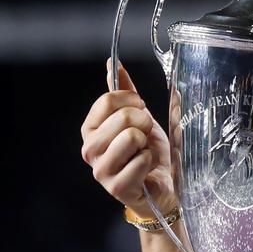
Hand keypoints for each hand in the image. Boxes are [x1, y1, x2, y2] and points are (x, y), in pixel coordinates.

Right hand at [80, 59, 176, 218]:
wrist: (163, 184)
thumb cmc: (148, 151)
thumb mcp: (139, 117)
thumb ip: (125, 92)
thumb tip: (113, 64)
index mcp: (90, 129)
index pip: (107, 100)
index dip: (132, 100)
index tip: (141, 109)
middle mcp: (89, 149)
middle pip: (122, 118)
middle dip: (143, 123)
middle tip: (145, 135)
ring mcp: (100, 170)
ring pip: (131, 138)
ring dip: (146, 144)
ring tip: (143, 153)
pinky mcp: (116, 187)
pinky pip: (141, 161)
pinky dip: (150, 162)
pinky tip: (146, 170)